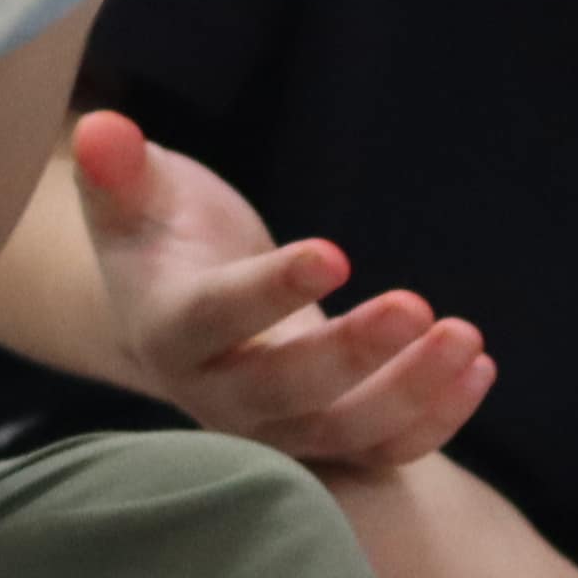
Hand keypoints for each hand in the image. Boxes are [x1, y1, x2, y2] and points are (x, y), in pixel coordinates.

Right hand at [66, 112, 491, 470]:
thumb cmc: (161, 236)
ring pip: (345, 431)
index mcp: (168, 331)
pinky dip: (435, 420)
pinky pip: (384, 449)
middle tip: (417, 306)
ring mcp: (276, 429)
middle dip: (354, 353)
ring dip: (411, 391)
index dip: (272, 291)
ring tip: (466, 337)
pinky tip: (477, 367)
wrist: (180, 309)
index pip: (218, 318)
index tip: (334, 253)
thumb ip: (118, 169)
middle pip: (288, 391)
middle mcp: (219, 396)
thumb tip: (100, 129)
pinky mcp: (326, 439)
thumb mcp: (135, 195)